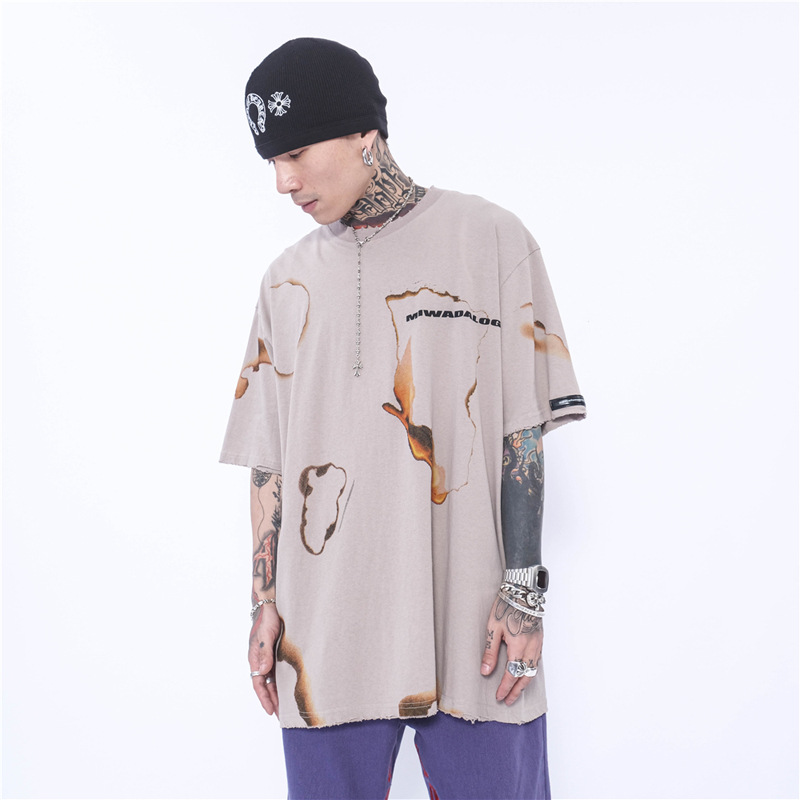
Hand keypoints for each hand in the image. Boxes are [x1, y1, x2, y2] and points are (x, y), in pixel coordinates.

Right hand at [248, 602, 281, 716]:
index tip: (271, 711)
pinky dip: (283, 682)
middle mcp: (261, 660)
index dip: (264, 698)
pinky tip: (290, 689)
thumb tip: (263, 671)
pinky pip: (279, 672)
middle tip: (281, 716)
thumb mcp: (265, 635)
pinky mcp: (277, 654)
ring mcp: (269, 658)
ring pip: (273, 681)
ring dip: (278, 694)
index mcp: (254, 658)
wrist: (272, 605)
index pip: (258, 683)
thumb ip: (264, 653)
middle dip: (272, 701)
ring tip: (286, 708)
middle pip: (265, 686)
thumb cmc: (267, 619)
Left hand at [481, 596, 542, 704]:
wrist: (522, 592)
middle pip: (524, 677)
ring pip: (533, 671)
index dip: (505, 687)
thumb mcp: (493, 628)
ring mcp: (537, 644)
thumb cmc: (506, 607)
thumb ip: (490, 651)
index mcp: (518, 646)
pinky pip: (537, 661)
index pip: (511, 674)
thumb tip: (485, 671)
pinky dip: (531, 671)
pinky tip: (525, 674)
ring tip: (516, 691)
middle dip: (516, 691)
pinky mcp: (540, 639)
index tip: (499, 696)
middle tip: (508, 700)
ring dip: (524, 683)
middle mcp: (530, 648)